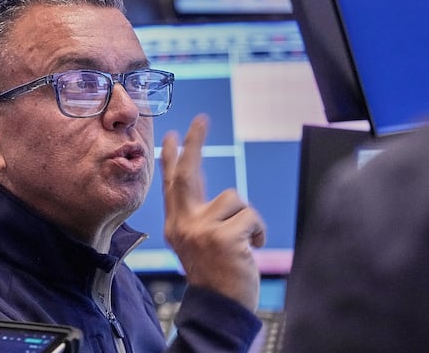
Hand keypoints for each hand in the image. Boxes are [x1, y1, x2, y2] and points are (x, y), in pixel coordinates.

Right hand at [160, 114, 265, 310]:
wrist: (219, 308)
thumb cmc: (216, 276)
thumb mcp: (198, 245)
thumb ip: (201, 219)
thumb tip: (221, 196)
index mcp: (176, 225)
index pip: (172, 184)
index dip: (171, 158)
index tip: (171, 135)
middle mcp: (182, 224)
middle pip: (187, 173)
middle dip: (194, 143)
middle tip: (200, 120)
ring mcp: (200, 229)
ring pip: (234, 198)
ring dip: (247, 219)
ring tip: (244, 244)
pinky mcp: (222, 236)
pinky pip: (251, 217)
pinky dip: (258, 232)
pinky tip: (250, 251)